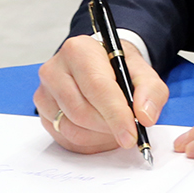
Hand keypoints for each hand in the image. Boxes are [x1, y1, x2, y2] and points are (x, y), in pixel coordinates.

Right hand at [35, 36, 167, 153]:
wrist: (99, 66)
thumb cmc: (118, 69)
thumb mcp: (143, 73)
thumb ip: (150, 91)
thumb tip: (144, 116)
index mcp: (79, 50)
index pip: (97, 87)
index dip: (116, 115)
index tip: (131, 135)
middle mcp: (54, 69)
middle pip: (82, 112)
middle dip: (109, 127)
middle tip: (128, 132)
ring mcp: (44, 92)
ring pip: (72, 129)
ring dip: (99, 137)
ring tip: (115, 128)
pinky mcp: (42, 112)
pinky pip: (65, 139)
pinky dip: (88, 142)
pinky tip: (101, 132)